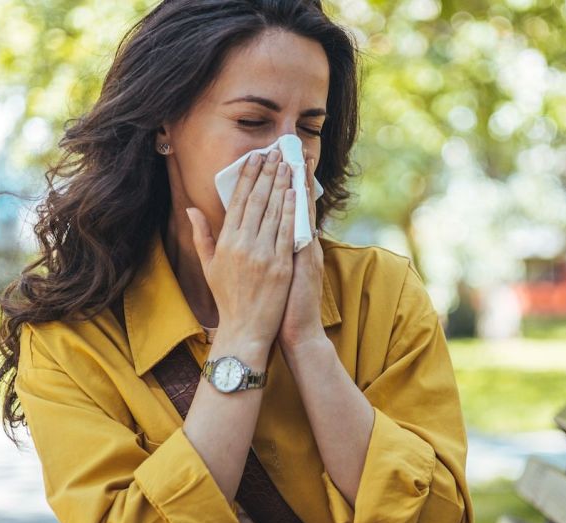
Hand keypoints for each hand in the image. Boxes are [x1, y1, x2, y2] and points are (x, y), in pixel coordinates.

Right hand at [187, 149, 296, 349]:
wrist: (245, 329)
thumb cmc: (227, 299)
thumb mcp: (208, 266)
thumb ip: (202, 235)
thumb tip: (192, 210)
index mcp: (225, 243)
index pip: (237, 202)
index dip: (247, 177)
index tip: (254, 158)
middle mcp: (243, 245)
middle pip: (256, 201)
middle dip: (266, 174)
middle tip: (274, 153)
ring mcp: (264, 255)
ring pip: (274, 212)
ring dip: (281, 186)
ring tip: (287, 165)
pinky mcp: (282, 266)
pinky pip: (288, 233)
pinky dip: (292, 211)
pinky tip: (296, 193)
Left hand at [278, 153, 325, 349]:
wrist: (297, 331)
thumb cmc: (282, 306)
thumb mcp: (277, 274)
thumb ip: (270, 250)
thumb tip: (258, 232)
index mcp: (292, 246)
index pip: (288, 208)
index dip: (285, 185)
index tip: (281, 161)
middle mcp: (302, 245)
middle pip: (297, 204)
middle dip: (293, 177)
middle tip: (291, 149)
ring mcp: (306, 252)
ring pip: (303, 213)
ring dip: (300, 186)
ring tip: (297, 160)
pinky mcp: (307, 262)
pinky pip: (304, 232)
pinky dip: (302, 212)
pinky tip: (299, 193)